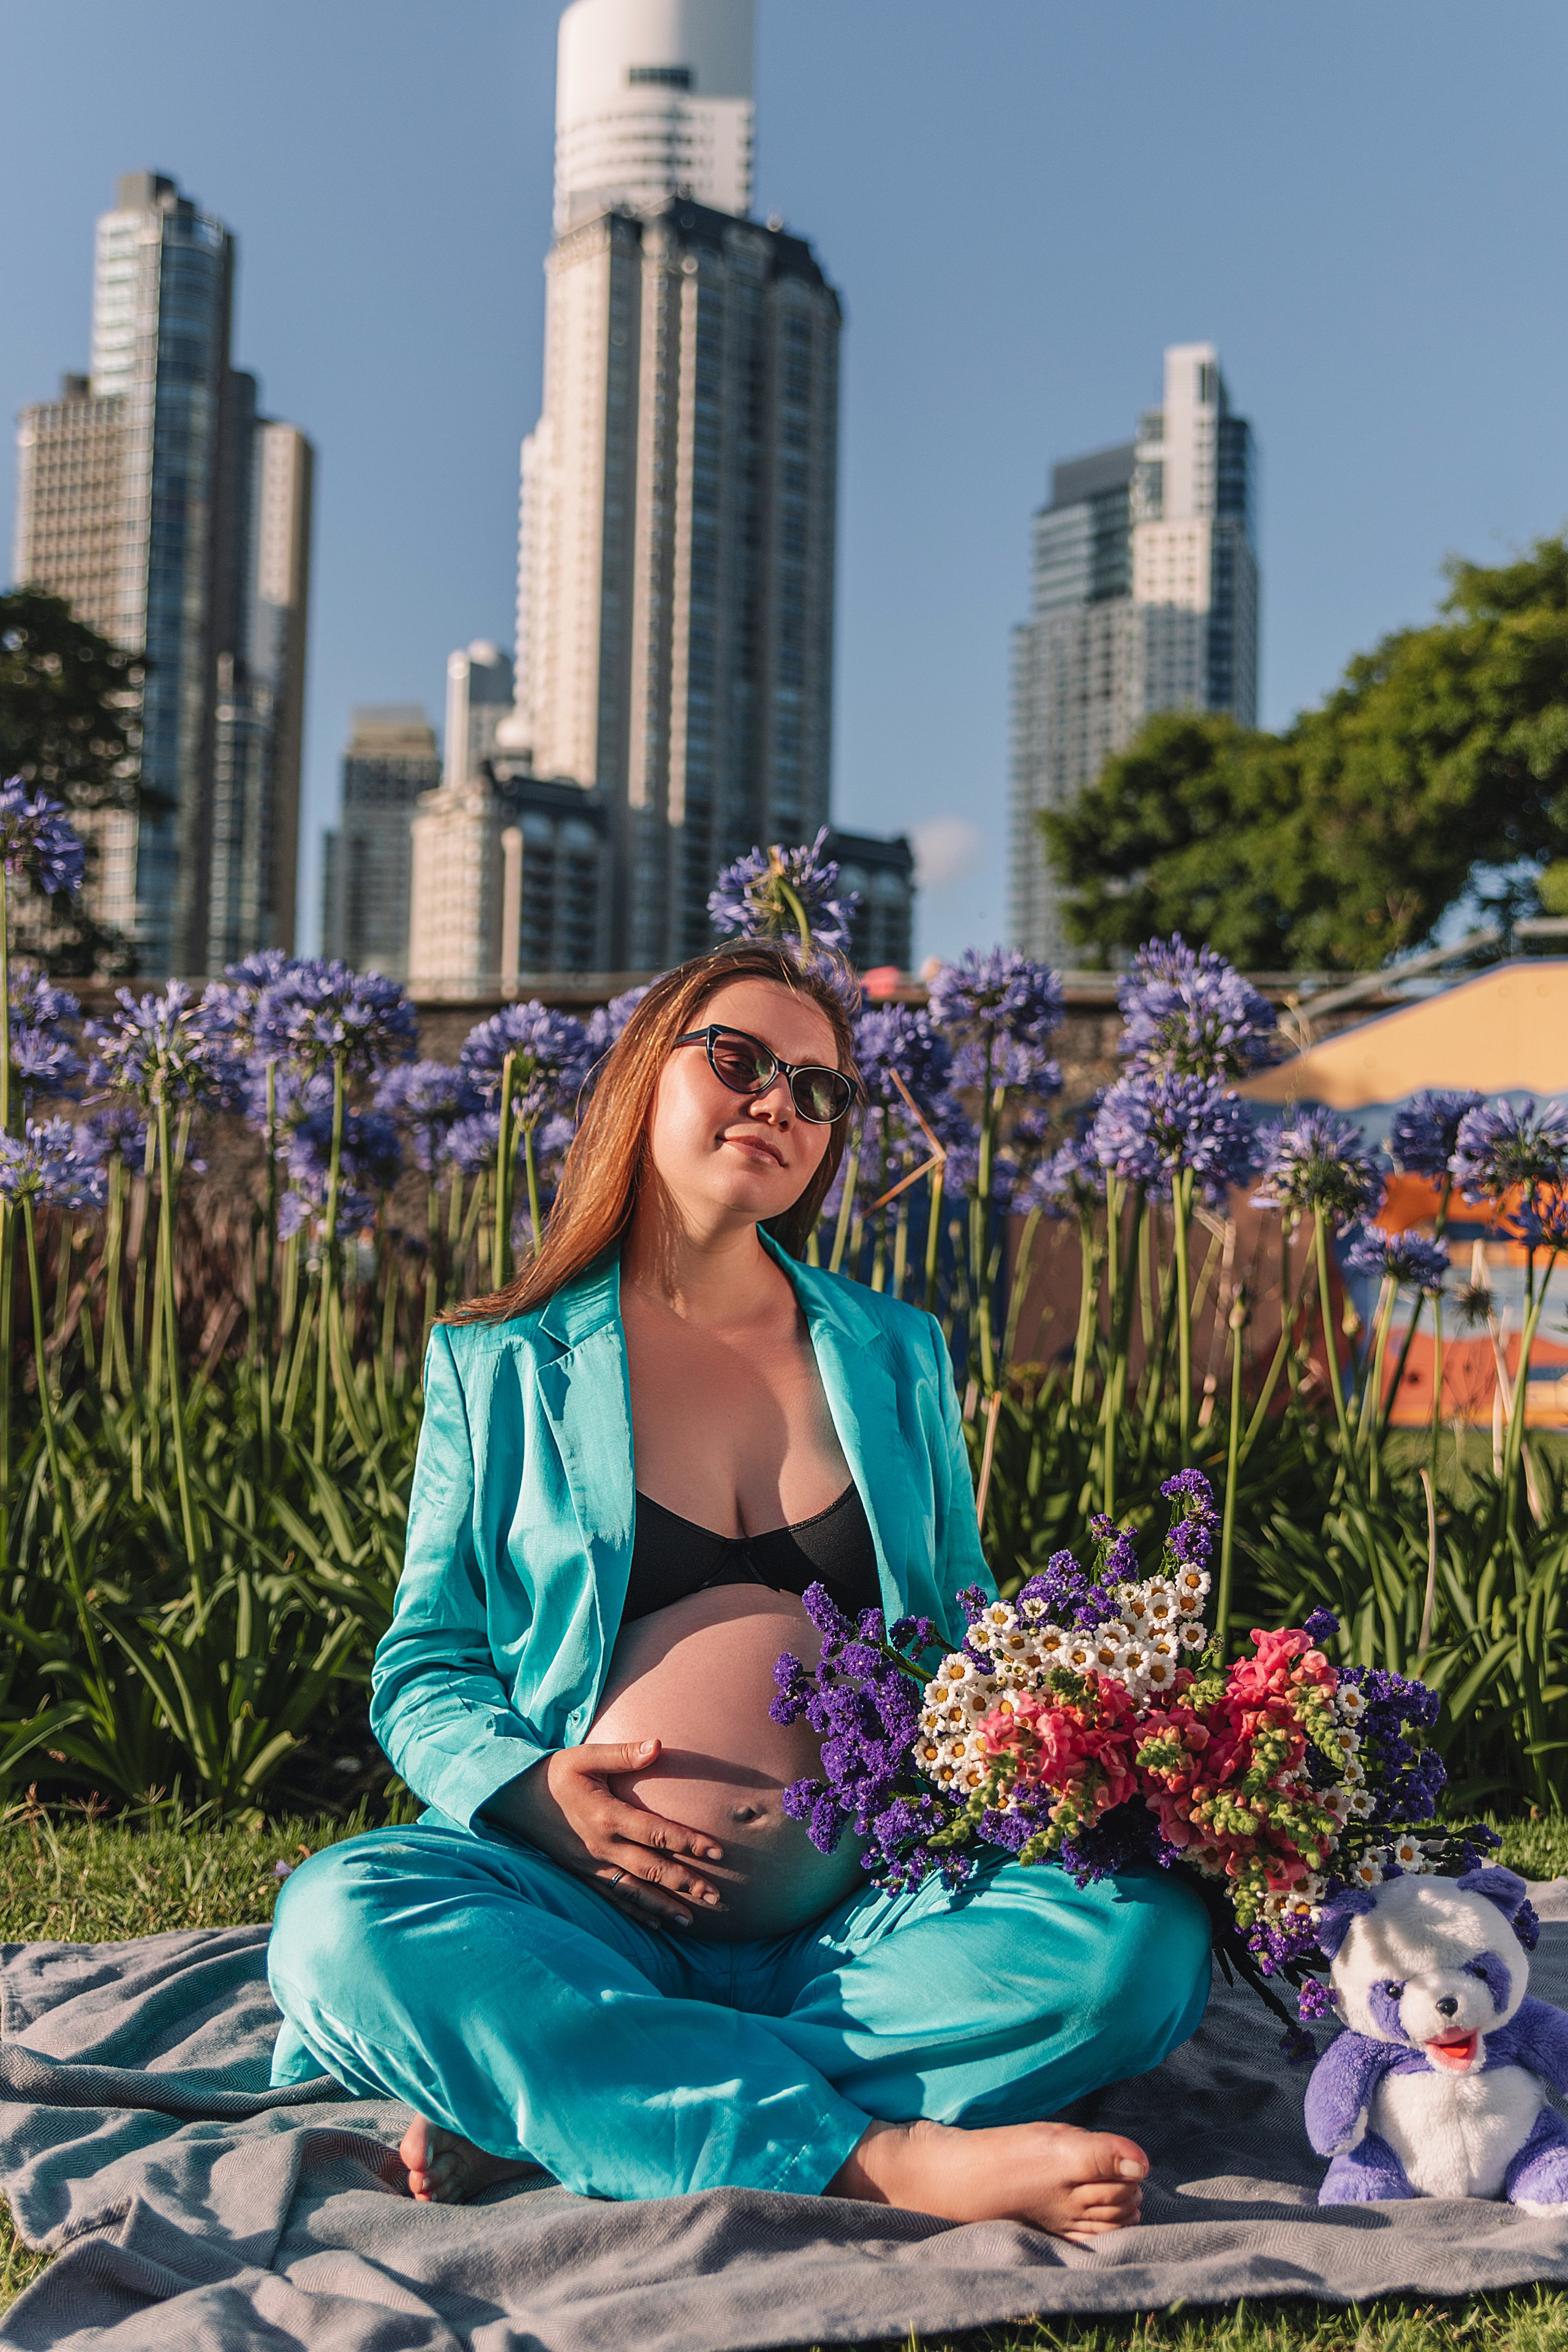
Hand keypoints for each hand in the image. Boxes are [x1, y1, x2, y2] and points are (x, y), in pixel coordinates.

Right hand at [495, 1739, 724, 1927]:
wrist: (513, 1801)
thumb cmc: (554, 1775)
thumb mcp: (584, 1756)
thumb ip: (622, 1754)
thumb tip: (658, 1745)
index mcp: (607, 1816)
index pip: (657, 1834)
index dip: (689, 1843)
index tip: (719, 1852)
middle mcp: (602, 1847)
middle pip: (651, 1869)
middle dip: (686, 1883)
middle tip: (717, 1897)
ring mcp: (591, 1866)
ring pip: (634, 1891)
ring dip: (664, 1907)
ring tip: (692, 1920)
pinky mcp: (582, 1875)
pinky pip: (613, 1898)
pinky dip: (635, 1913)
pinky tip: (656, 1925)